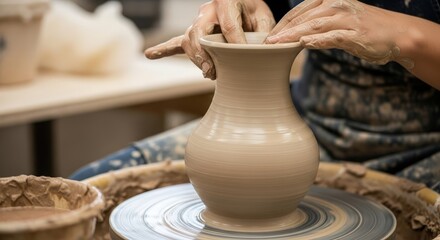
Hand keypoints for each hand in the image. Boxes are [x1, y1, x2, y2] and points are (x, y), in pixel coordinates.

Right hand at [145, 0, 274, 79]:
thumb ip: (263, 33)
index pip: (229, 26)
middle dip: (203, 53)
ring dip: (194, 58)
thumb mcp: (263, 18)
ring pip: (188, 39)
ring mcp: (198, 21)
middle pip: (198, 32)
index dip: (236, 45)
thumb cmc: (252, 10)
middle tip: (212, 70)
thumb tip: (261, 52)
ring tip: (207, 72)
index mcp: (227, 1)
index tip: (244, 59)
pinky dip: (164, 49)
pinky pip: (176, 41)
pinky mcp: (194, 32)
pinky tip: (150, 54)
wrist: (242, 2)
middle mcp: (207, 10)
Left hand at [266, 0, 411, 66]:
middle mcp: (335, 5)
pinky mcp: (354, 33)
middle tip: (266, 44)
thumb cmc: (364, 28)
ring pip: (312, 26)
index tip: (268, 38)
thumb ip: (318, 25)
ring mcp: (345, 18)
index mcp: (329, 0)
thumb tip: (296, 36)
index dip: (281, 25)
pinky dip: (316, 40)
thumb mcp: (338, 21)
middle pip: (301, 18)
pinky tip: (302, 45)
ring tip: (275, 44)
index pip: (298, 12)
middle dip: (281, 31)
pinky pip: (331, 36)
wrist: (396, 33)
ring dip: (291, 35)